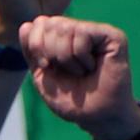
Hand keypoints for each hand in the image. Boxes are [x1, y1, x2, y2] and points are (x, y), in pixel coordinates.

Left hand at [18, 15, 139, 135]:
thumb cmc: (71, 99)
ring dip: (66, 58)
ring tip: (81, 71)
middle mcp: (79, 31)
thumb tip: (27, 25)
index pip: (38, 24)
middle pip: (49, 23)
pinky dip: (80, 56)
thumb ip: (32, 50)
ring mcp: (96, 32)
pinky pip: (82, 33)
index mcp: (61, 38)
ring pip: (64, 27)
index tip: (47, 67)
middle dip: (50, 52)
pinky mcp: (113, 36)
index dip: (35, 46)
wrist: (96, 116)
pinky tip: (92, 66)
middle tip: (67, 71)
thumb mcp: (42, 75)